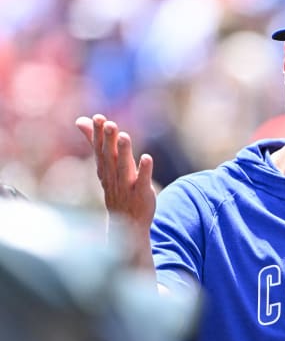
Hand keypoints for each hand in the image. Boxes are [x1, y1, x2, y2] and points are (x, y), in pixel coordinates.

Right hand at [76, 114, 155, 269]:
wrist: (127, 222)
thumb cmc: (116, 187)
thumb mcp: (105, 165)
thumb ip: (95, 142)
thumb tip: (81, 120)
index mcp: (105, 168)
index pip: (100, 149)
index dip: (99, 134)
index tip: (98, 117)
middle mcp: (113, 176)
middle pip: (110, 157)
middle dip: (109, 140)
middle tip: (110, 124)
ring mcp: (127, 186)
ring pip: (124, 168)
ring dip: (124, 152)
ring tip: (124, 136)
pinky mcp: (142, 194)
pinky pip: (143, 181)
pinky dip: (144, 170)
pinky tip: (148, 158)